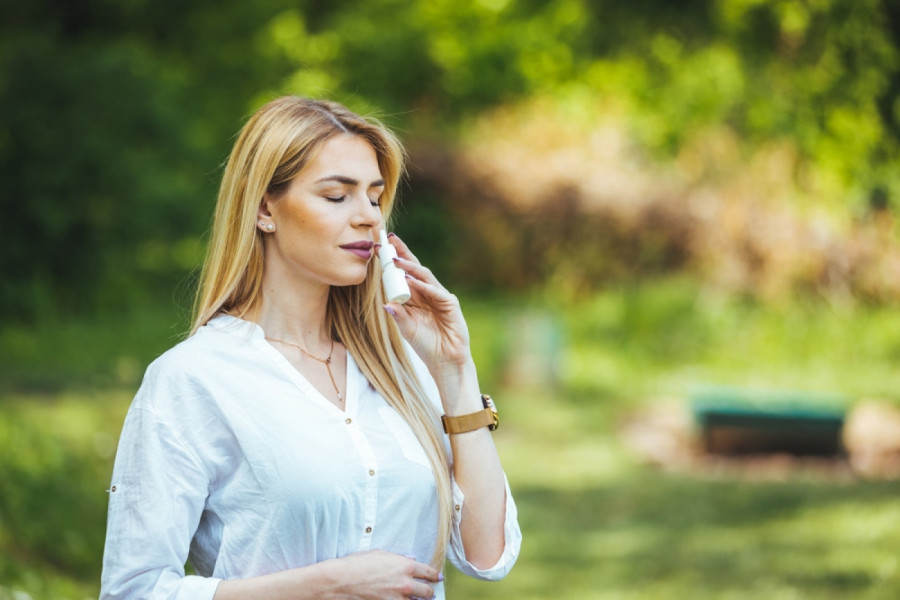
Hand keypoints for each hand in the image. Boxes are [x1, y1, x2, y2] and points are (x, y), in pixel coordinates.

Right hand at [326, 550, 440, 598]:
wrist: (340, 581)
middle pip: (427, 592)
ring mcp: (398, 599)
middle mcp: (405, 584)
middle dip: (430, 592)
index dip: (435, 576)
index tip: (438, 578)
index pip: (428, 572)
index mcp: (405, 566)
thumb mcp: (379, 554)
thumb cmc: (357, 564)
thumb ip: (398, 557)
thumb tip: (410, 559)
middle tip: (431, 592)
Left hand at [383, 233, 472, 368]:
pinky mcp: (450, 304)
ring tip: (396, 260)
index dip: (392, 261)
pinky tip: (411, 280)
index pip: (403, 274)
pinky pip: (435, 292)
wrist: (445, 360)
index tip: (378, 249)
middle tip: (390, 240)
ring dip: (410, 267)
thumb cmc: (425, 344)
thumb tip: (385, 303)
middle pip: (414, 268)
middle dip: (402, 253)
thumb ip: (398, 315)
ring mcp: (439, 296)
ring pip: (424, 276)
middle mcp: (427, 292)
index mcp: (415, 296)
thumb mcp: (406, 328)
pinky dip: (423, 286)